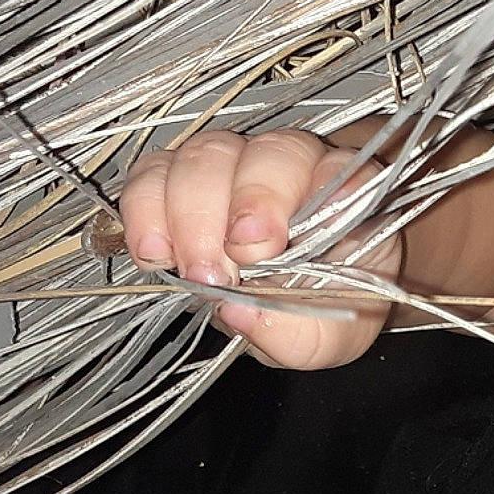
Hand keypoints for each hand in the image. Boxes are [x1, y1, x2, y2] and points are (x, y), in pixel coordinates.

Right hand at [119, 127, 402, 368]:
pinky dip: (146, 211)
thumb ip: (297, 331)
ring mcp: (234, 161)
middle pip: (268, 155)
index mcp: (347, 196)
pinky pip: (152, 173)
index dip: (319, 193)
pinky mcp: (178, 173)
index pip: (342, 170)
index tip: (284, 238)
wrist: (289, 301)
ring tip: (195, 273)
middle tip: (228, 270)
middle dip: (243, 208)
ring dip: (191, 215)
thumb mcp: (326, 339)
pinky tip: (156, 255)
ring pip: (206, 156)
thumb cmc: (318, 310)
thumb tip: (239, 312)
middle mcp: (293, 165)